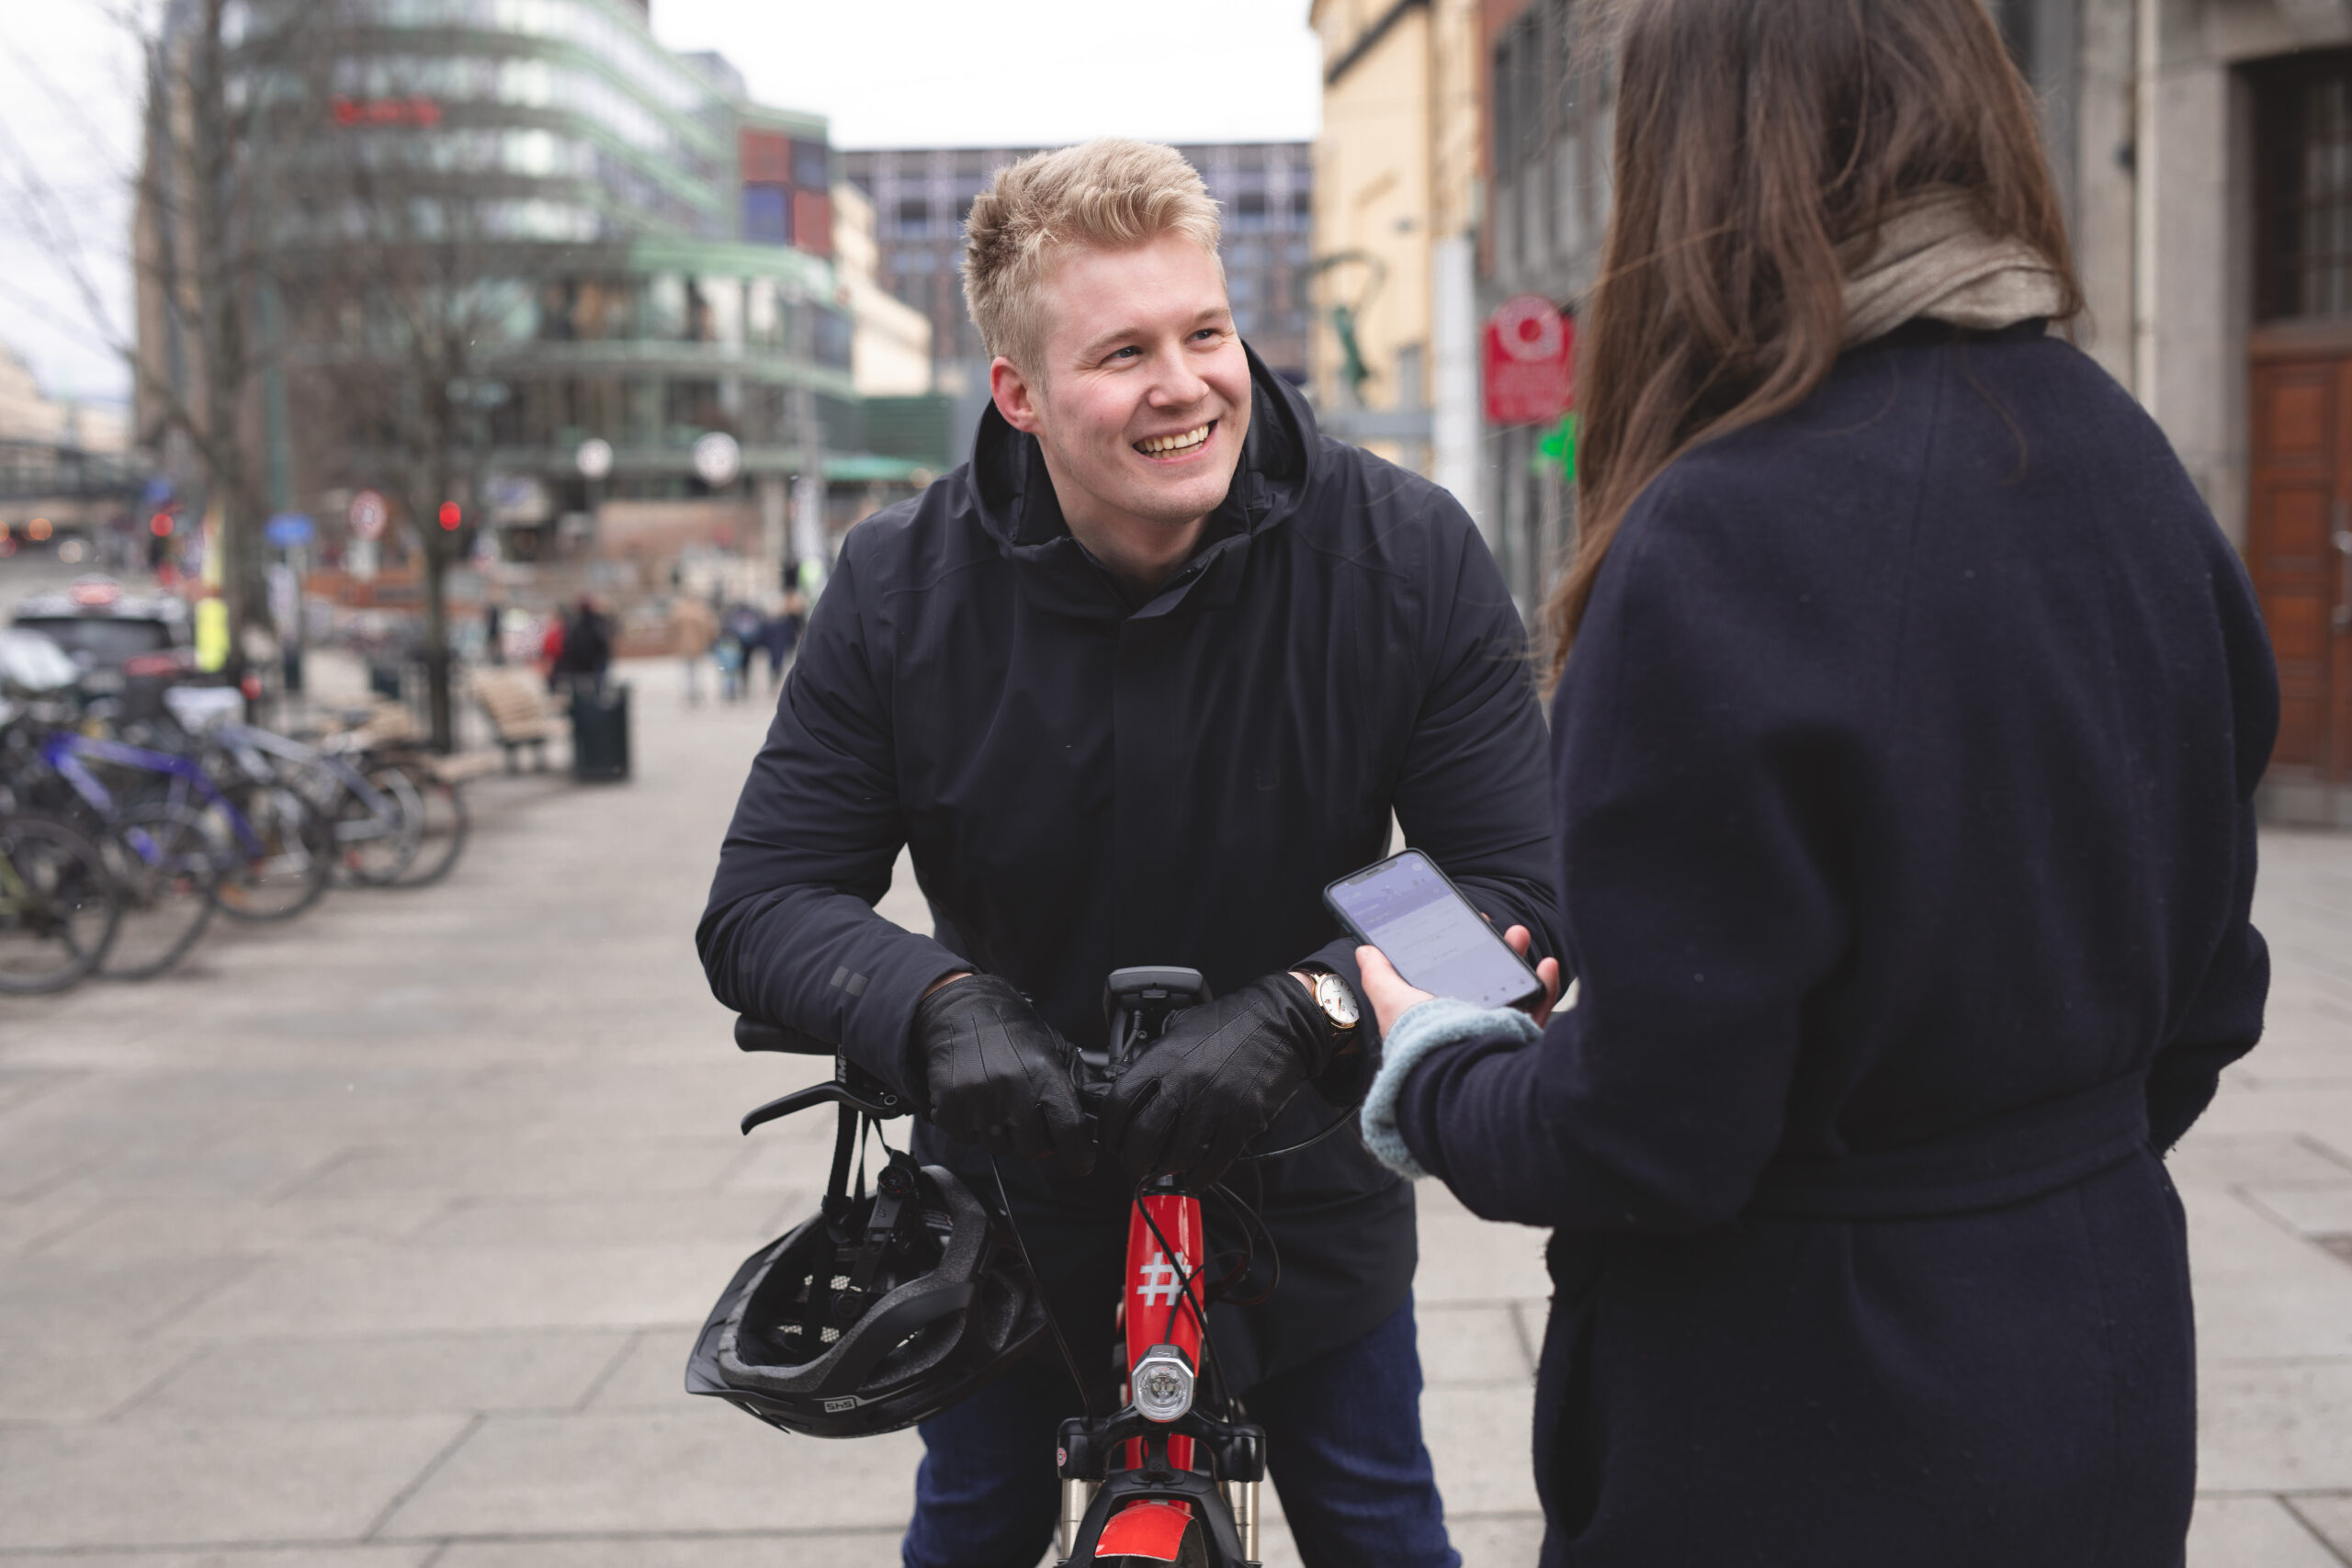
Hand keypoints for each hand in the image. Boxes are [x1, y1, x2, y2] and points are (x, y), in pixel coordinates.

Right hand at [911, 974, 1092, 1174]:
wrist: (964, 1011)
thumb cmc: (1011, 1032)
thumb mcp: (1054, 1049)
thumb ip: (1076, 1084)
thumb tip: (1097, 1118)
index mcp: (1044, 1074)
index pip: (1068, 1130)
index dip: (1079, 1154)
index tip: (1081, 1162)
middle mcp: (1012, 1089)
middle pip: (1033, 1148)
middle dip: (1033, 1139)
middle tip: (1026, 1117)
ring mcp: (978, 1100)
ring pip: (999, 1148)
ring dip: (1002, 1134)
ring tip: (998, 1103)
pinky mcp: (950, 1107)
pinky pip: (967, 1140)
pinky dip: (973, 1128)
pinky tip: (977, 1103)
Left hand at [1100, 973, 1328, 1186]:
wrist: (1278, 1022)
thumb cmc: (1231, 1022)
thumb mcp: (1181, 1026)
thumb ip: (1157, 1055)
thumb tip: (1136, 1082)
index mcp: (1163, 1059)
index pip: (1119, 1104)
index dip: (1109, 1131)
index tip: (1112, 1141)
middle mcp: (1183, 1084)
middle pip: (1142, 1138)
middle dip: (1132, 1160)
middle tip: (1134, 1166)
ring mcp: (1213, 1105)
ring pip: (1176, 1156)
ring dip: (1166, 1169)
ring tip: (1166, 1169)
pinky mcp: (1242, 1121)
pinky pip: (1214, 1163)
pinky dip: (1199, 1177)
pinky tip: (1194, 1177)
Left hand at [1356, 924, 1561, 1035]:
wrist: (1455, 1073)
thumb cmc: (1421, 1041)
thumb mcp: (1391, 1002)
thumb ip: (1380, 977)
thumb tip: (1366, 952)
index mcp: (1434, 1016)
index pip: (1447, 978)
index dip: (1457, 952)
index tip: (1465, 927)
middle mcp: (1464, 1024)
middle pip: (1484, 981)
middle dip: (1491, 950)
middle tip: (1493, 929)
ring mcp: (1493, 1032)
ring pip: (1512, 991)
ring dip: (1518, 960)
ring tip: (1519, 936)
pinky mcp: (1518, 1041)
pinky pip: (1536, 1011)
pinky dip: (1545, 988)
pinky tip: (1546, 967)